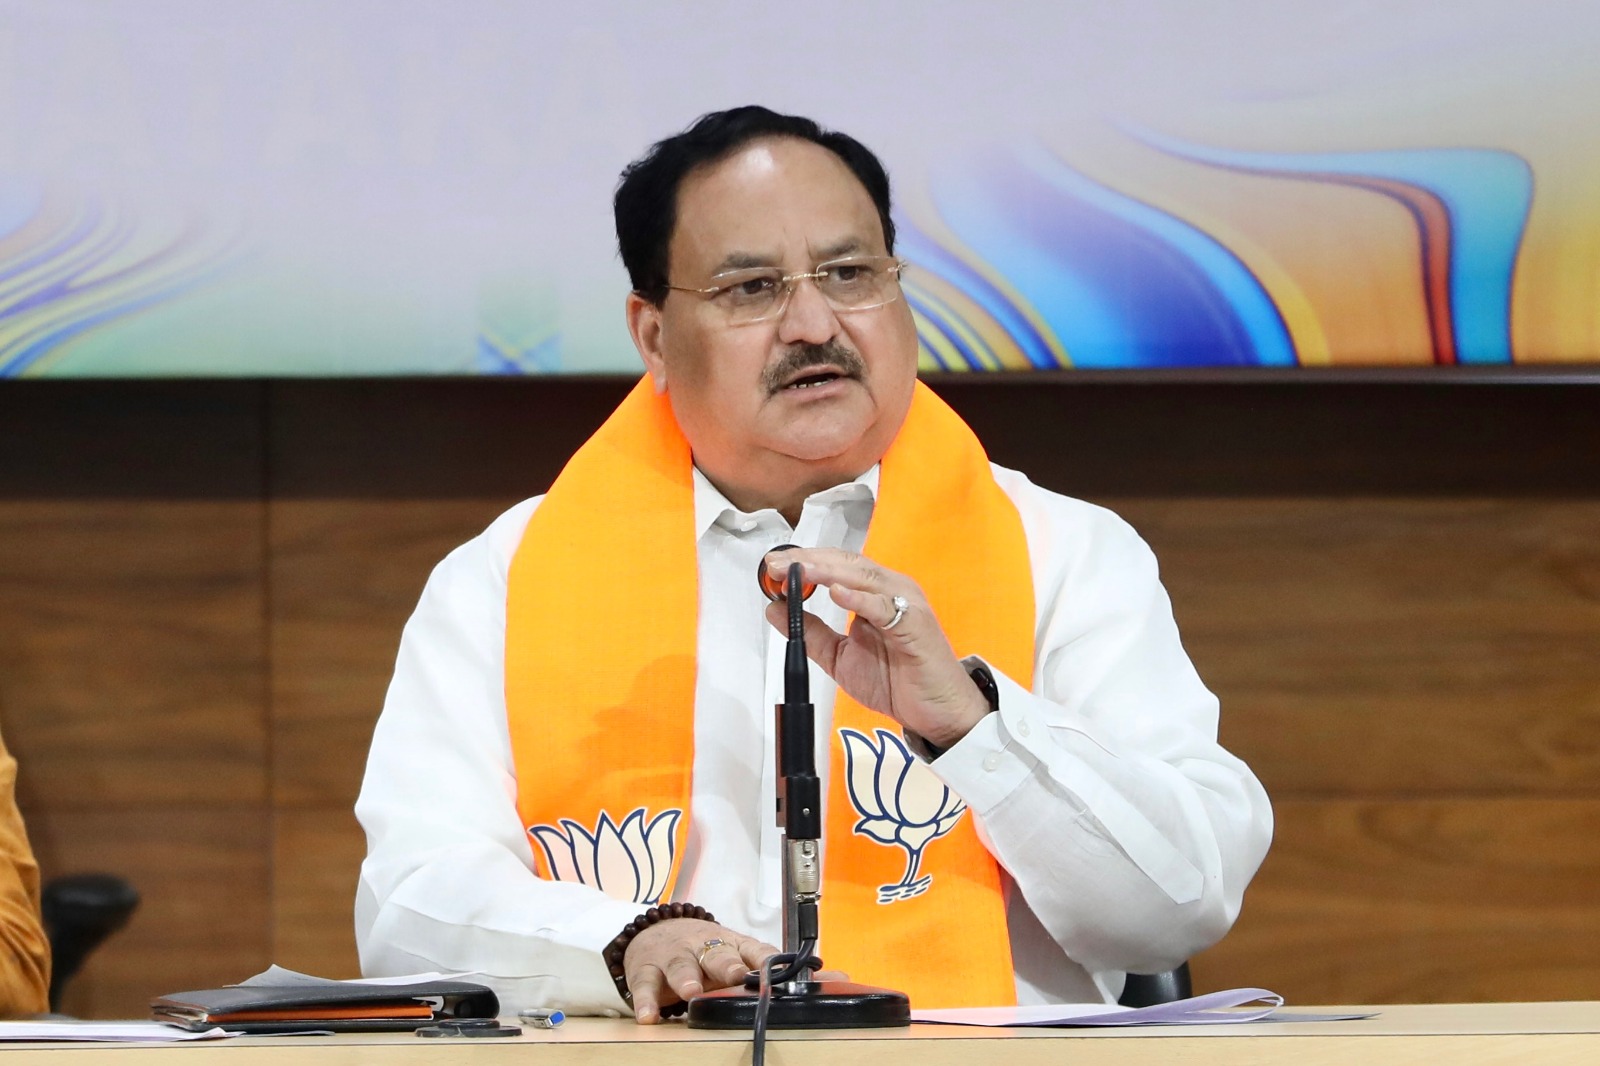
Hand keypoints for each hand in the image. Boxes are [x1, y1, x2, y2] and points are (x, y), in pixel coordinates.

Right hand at [624, 918, 778, 1023]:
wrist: (655, 933)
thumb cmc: (702, 952)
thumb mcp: (729, 956)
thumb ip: (756, 970)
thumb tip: (804, 987)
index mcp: (729, 944)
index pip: (753, 949)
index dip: (764, 960)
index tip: (774, 971)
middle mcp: (702, 947)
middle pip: (717, 954)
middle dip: (727, 965)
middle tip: (736, 975)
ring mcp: (674, 956)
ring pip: (680, 964)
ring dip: (686, 977)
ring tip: (690, 991)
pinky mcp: (646, 968)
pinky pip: (645, 984)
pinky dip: (645, 1000)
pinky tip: (648, 1015)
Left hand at [764, 548, 990, 750]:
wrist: (938, 712)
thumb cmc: (897, 682)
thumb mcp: (840, 657)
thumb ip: (811, 633)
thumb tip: (774, 610)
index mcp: (874, 593)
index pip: (835, 565)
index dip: (803, 562)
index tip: (771, 567)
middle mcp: (891, 590)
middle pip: (846, 563)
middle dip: (809, 561)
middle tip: (776, 564)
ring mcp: (906, 604)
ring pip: (864, 576)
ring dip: (828, 571)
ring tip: (799, 570)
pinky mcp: (916, 625)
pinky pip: (885, 606)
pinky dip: (860, 598)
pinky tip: (836, 593)